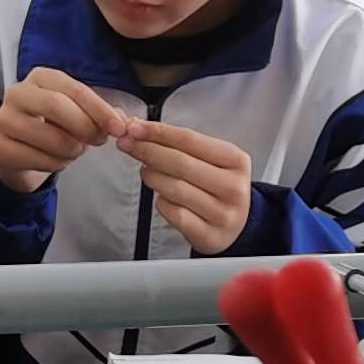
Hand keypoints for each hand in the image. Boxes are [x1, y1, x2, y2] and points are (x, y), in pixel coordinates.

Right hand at [0, 67, 125, 192]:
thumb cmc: (53, 127)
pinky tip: (57, 160)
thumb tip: (124, 121)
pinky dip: (56, 164)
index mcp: (40, 77)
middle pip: (57, 106)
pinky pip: (37, 159)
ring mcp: (4, 119)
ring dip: (72, 150)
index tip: (119, 128)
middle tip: (99, 141)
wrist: (19, 152)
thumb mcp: (77, 114)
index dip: (100, 109)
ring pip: (49, 137)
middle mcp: (17, 92)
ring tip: (76, 151)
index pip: (74, 88)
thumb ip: (100, 115)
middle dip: (86, 127)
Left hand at [120, 119, 256, 251]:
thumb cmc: (217, 187)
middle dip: (148, 151)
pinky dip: (161, 202)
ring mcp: (222, 214)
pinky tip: (161, 196)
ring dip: (152, 176)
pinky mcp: (208, 235)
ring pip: (175, 189)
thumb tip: (140, 129)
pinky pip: (174, 213)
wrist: (237, 227)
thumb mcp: (211, 161)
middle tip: (126, 144)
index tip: (134, 127)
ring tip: (145, 170)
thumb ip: (181, 146)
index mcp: (236, 161)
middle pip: (181, 163)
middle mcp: (233, 187)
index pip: (190, 140)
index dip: (158, 132)